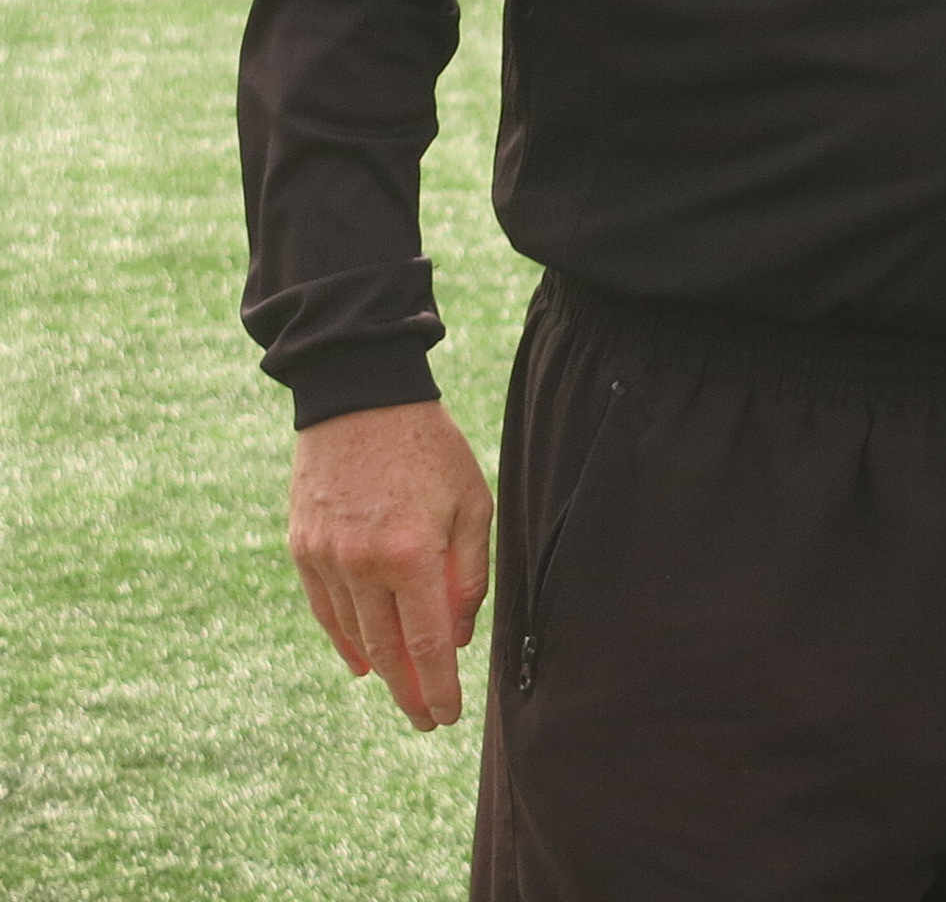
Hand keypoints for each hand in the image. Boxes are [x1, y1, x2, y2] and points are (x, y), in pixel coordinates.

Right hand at [287, 399, 492, 730]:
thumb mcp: (471, 502)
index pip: (426, 641)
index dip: (436, 685)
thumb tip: (457, 636)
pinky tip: (361, 659)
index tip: (446, 716)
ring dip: (378, 668)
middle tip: (426, 719)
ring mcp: (324, 559)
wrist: (360, 399)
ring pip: (352, 631)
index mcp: (410, 553)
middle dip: (409, 690)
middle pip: (385, 648)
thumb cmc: (430, 449)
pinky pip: (324, 608)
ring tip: (402, 692)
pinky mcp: (301, 548)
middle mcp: (361, 565)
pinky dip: (343, 637)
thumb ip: (468, 573)